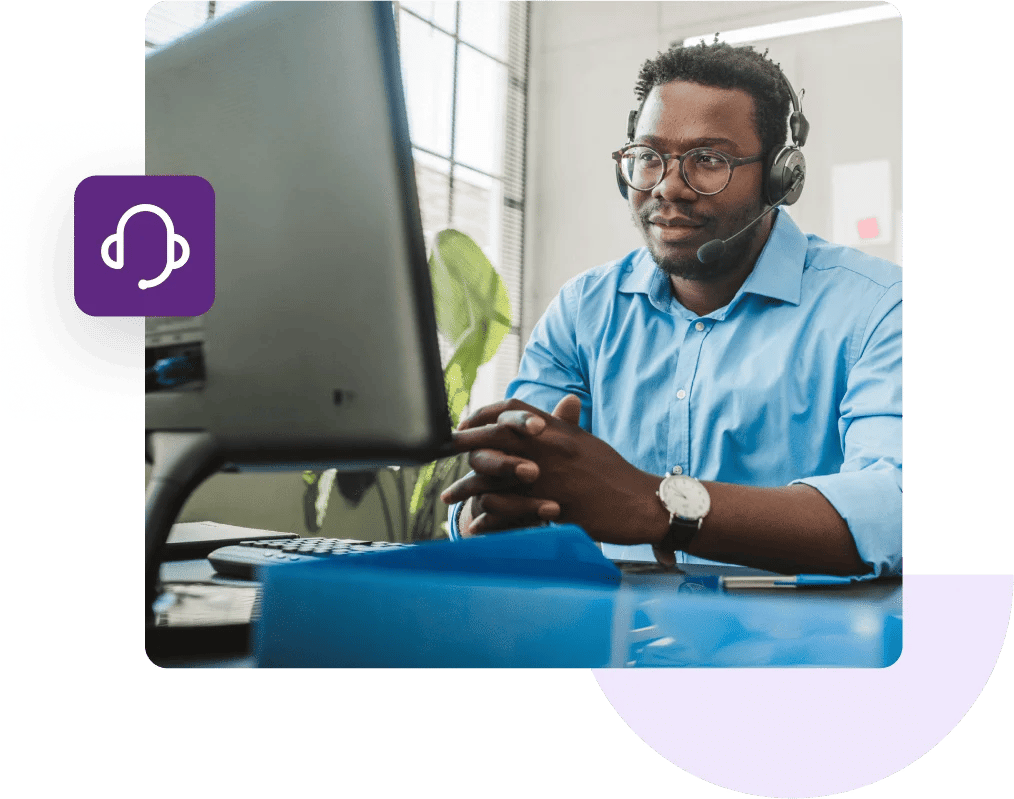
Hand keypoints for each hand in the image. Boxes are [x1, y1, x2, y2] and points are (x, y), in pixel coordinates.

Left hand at [444, 396, 665, 544]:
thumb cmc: (615, 475)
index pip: (514, 410)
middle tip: (442, 450)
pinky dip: (492, 517)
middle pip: (498, 437)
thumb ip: (565, 426)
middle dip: (466, 442)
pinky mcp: (557, 508)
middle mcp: (553, 449)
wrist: (644, 503)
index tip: (465, 421)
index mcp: (559, 431)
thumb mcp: (588, 443)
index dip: (485, 413)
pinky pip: (514, 512)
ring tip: (448, 496)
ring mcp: (554, 478)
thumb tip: (554, 409)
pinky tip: (475, 523)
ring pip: (499, 478)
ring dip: (470, 486)